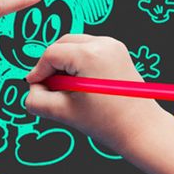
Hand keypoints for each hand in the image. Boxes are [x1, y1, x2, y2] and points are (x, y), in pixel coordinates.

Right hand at [25, 33, 169, 155]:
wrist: (142, 130)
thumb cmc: (110, 123)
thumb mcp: (64, 112)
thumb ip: (37, 100)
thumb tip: (31, 89)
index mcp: (90, 55)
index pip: (51, 55)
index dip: (38, 71)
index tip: (34, 86)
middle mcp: (103, 43)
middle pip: (61, 45)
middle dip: (51, 65)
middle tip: (49, 88)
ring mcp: (112, 45)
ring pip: (73, 45)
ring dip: (64, 63)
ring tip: (67, 88)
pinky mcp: (117, 50)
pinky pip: (87, 48)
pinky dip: (78, 62)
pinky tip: (80, 84)